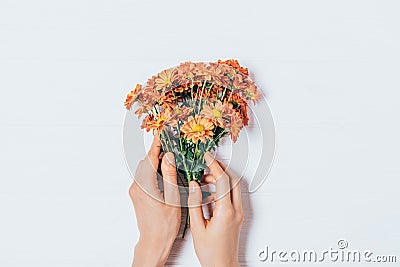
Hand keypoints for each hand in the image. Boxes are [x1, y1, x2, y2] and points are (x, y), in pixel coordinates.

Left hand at [129, 137, 180, 266]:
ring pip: (144, 168)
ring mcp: (135, 191)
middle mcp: (136, 187)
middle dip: (157, 152)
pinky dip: (153, 170)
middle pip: (146, 162)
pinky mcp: (137, 194)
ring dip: (155, 161)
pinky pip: (144, 176)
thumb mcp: (173, 198)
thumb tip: (169, 157)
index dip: (157, 144)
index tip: (161, 133)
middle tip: (170, 144)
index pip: (150, 158)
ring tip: (169, 156)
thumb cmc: (164, 225)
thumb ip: (170, 175)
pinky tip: (164, 171)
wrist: (153, 241)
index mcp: (145, 186)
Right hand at [188, 152, 243, 266]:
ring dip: (222, 178)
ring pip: (234, 187)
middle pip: (233, 180)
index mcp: (225, 212)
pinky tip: (210, 192)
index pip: (222, 181)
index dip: (214, 165)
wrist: (222, 266)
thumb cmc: (210, 252)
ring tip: (205, 178)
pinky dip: (222, 189)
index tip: (207, 157)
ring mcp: (238, 213)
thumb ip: (195, 203)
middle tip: (208, 162)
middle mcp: (235, 210)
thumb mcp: (197, 227)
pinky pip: (232, 196)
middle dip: (221, 168)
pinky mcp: (237, 217)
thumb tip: (193, 185)